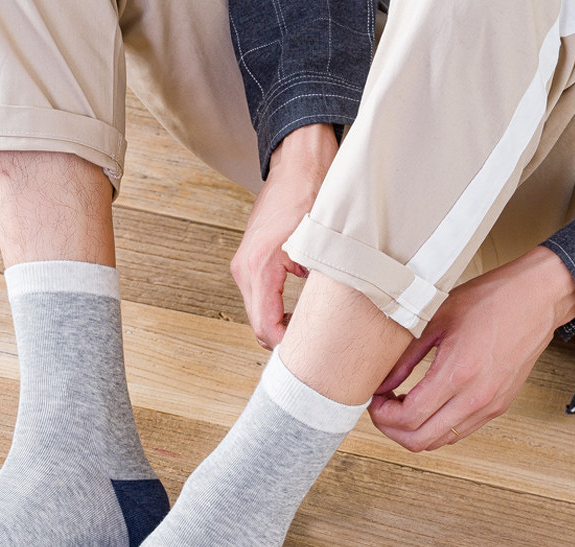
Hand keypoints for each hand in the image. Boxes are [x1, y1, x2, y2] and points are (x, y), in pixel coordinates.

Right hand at [231, 124, 337, 348]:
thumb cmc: (310, 194)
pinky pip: (258, 298)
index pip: (265, 325)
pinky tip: (296, 310)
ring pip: (257, 313)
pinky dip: (274, 310)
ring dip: (278, 324)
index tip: (308, 355)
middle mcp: (244, 269)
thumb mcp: (322, 243)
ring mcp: (243, 266)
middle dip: (282, 340)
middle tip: (313, 349)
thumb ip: (323, 283)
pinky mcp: (249, 262)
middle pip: (257, 324)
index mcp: (259, 267)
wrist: (297, 163)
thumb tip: (331, 318)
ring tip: (307, 330)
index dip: (286, 347)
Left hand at [369, 246, 574, 450]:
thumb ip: (405, 359)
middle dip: (391, 429)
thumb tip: (382, 383)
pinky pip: (458, 432)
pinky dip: (435, 427)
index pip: (408, 418)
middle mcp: (476, 397)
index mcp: (457, 373)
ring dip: (413, 430)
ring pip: (439, 441)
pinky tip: (425, 405)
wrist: (537, 297)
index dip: (382, 415)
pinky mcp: (498, 406)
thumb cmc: (491, 300)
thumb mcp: (435, 321)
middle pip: (421, 439)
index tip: (374, 401)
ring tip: (401, 406)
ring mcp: (489, 405)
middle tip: (381, 409)